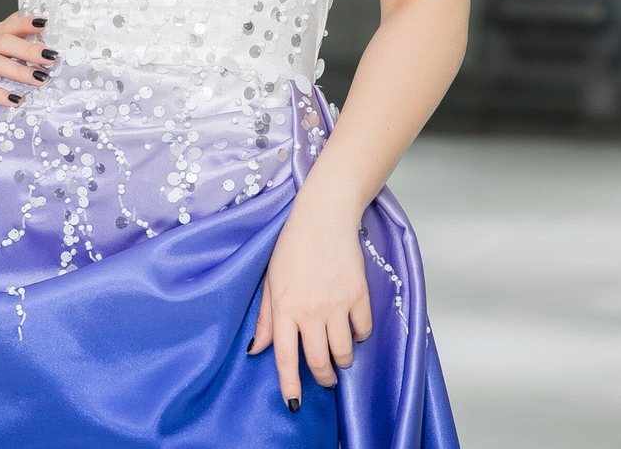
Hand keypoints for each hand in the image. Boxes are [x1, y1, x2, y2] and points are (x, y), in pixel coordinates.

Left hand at [247, 197, 371, 408]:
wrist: (324, 216)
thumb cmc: (292, 245)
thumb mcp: (271, 278)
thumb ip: (266, 317)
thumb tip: (257, 348)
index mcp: (284, 306)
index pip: (285, 356)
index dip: (290, 385)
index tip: (294, 403)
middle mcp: (310, 310)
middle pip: (320, 362)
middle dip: (323, 377)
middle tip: (325, 377)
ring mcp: (337, 304)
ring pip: (344, 352)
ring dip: (342, 359)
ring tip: (338, 351)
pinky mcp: (359, 295)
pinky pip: (363, 331)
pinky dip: (360, 334)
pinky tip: (352, 325)